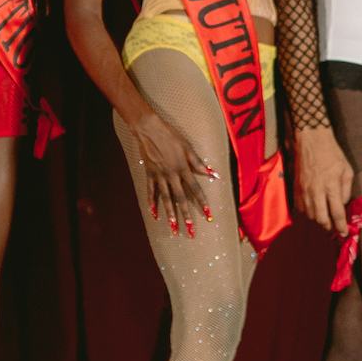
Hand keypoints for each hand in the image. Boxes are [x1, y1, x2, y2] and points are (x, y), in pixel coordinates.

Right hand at [135, 111, 217, 236]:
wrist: (149, 129)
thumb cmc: (170, 135)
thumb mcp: (187, 147)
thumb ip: (198, 163)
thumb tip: (212, 173)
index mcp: (183, 168)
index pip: (195, 189)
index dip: (202, 203)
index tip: (208, 216)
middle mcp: (171, 175)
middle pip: (181, 199)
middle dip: (186, 216)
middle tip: (191, 231)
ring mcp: (159, 176)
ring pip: (166, 199)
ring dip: (170, 214)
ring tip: (174, 228)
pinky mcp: (149, 174)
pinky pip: (151, 191)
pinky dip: (152, 203)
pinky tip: (154, 214)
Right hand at [294, 127, 355, 234]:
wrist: (311, 141)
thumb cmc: (332, 153)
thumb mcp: (347, 170)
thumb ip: (346, 189)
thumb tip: (343, 204)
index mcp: (331, 186)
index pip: (336, 213)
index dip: (341, 226)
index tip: (344, 232)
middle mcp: (316, 191)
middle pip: (321, 219)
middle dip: (328, 227)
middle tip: (334, 228)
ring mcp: (304, 191)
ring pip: (310, 215)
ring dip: (318, 221)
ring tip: (325, 220)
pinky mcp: (296, 188)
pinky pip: (300, 208)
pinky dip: (307, 213)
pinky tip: (313, 211)